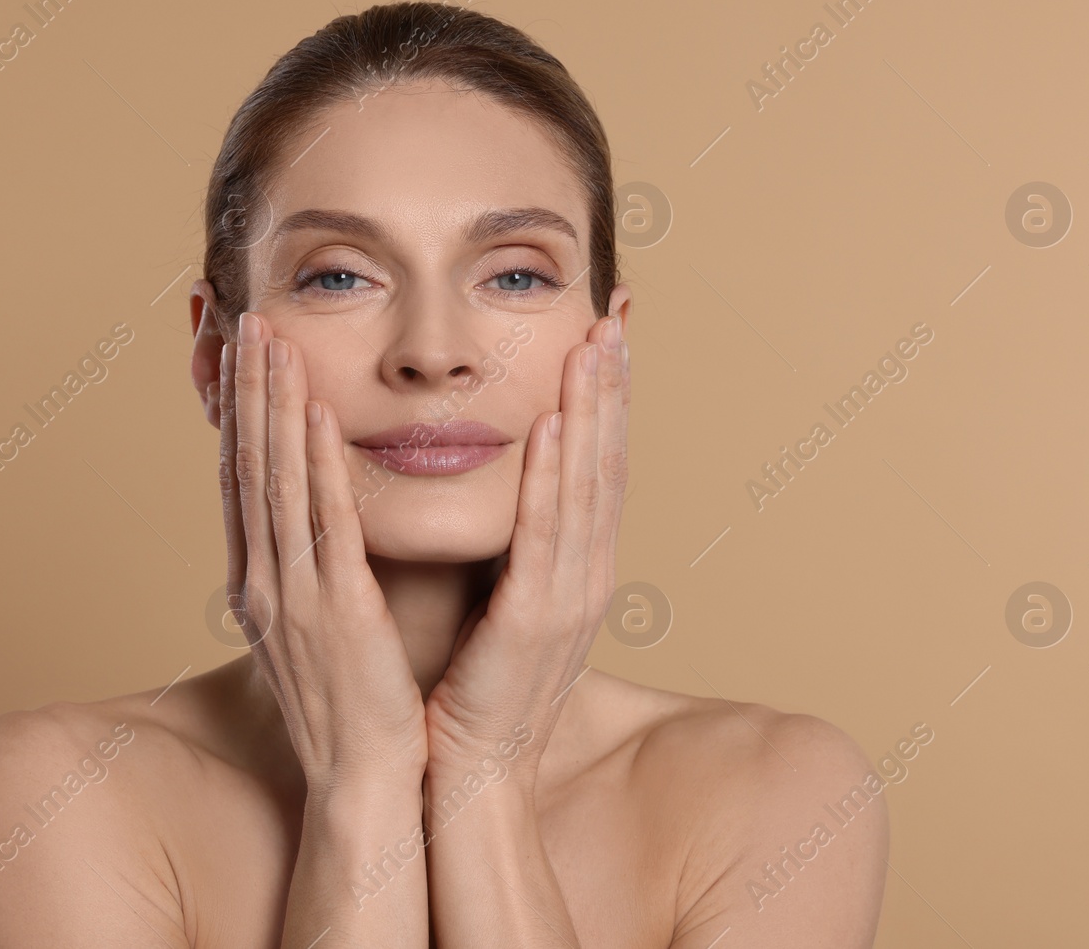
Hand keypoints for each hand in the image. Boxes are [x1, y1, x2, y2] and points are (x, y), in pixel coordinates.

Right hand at [219, 310, 429, 791]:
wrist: (363, 782)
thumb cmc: (350, 708)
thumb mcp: (317, 628)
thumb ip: (312, 572)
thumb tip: (315, 530)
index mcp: (262, 583)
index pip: (243, 480)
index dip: (237, 414)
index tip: (239, 356)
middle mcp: (265, 580)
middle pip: (248, 466)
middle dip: (245, 390)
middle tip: (242, 320)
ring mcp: (293, 595)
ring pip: (278, 482)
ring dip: (272, 407)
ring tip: (269, 340)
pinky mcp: (334, 611)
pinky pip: (324, 526)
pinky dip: (316, 466)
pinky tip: (315, 416)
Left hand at [422, 314, 629, 784]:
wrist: (474, 771)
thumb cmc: (479, 686)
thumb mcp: (507, 601)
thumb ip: (515, 547)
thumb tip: (507, 495)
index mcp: (576, 567)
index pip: (597, 466)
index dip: (606, 400)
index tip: (605, 337)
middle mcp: (586, 574)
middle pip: (606, 462)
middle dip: (611, 387)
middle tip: (614, 317)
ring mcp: (568, 597)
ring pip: (586, 486)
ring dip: (592, 411)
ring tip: (594, 346)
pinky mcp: (535, 622)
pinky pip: (547, 536)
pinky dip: (555, 478)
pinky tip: (557, 426)